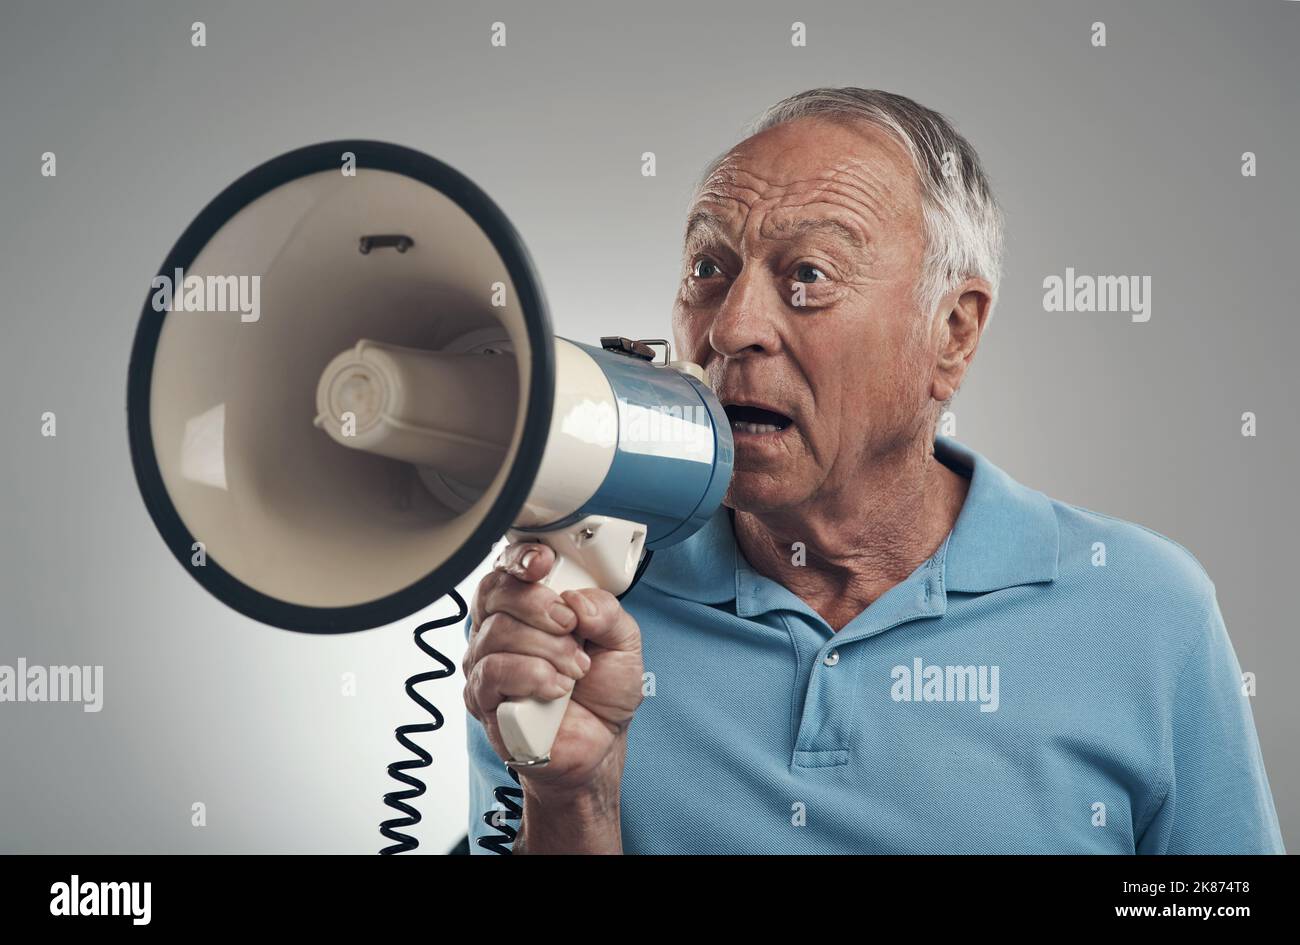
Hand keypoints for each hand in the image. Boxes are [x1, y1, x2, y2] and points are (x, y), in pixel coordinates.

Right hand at [464, 541, 644, 795]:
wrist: (598, 746)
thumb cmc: (602, 691)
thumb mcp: (624, 643)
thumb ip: (608, 612)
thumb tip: (578, 600)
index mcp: (529, 607)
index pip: (508, 567)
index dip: (521, 558)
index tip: (543, 563)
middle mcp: (500, 629)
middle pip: (497, 592)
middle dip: (540, 606)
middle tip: (573, 628)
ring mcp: (486, 663)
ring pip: (497, 633)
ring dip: (547, 650)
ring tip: (574, 670)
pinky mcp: (483, 699)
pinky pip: (493, 673)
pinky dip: (532, 677)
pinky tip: (556, 690)